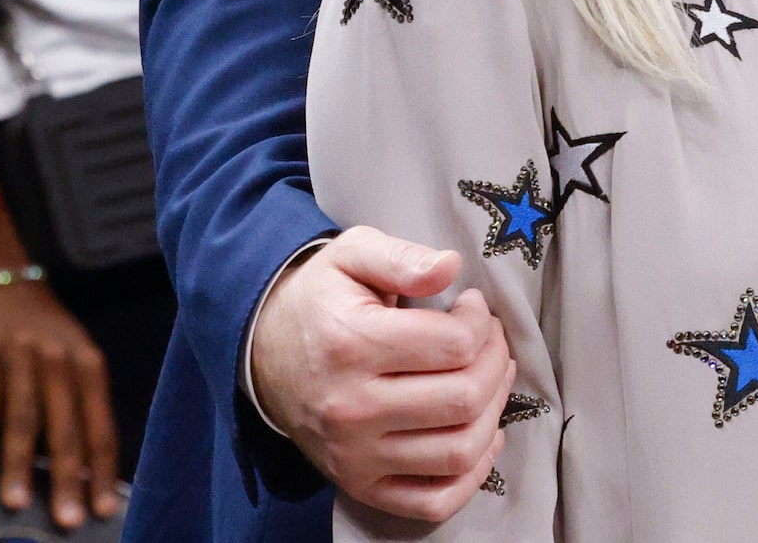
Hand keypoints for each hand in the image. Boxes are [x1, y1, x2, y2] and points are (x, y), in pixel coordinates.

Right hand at [0, 272, 119, 528]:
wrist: (3, 279)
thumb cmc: (44, 331)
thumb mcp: (71, 358)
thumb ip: (76, 404)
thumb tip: (80, 470)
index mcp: (89, 365)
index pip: (101, 426)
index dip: (103, 471)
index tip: (106, 509)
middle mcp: (59, 361)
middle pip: (66, 428)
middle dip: (67, 479)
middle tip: (71, 520)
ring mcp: (20, 358)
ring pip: (21, 420)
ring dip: (18, 466)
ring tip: (17, 503)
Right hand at [248, 226, 513, 522]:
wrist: (261, 351)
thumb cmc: (321, 300)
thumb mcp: (352, 255)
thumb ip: (402, 258)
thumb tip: (449, 267)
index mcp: (352, 345)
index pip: (456, 344)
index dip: (481, 321)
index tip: (471, 307)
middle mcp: (351, 408)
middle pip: (465, 397)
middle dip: (496, 361)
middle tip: (488, 340)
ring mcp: (355, 455)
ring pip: (459, 450)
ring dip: (494, 412)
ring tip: (488, 380)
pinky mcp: (359, 484)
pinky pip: (433, 501)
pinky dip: (472, 474)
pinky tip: (480, 434)